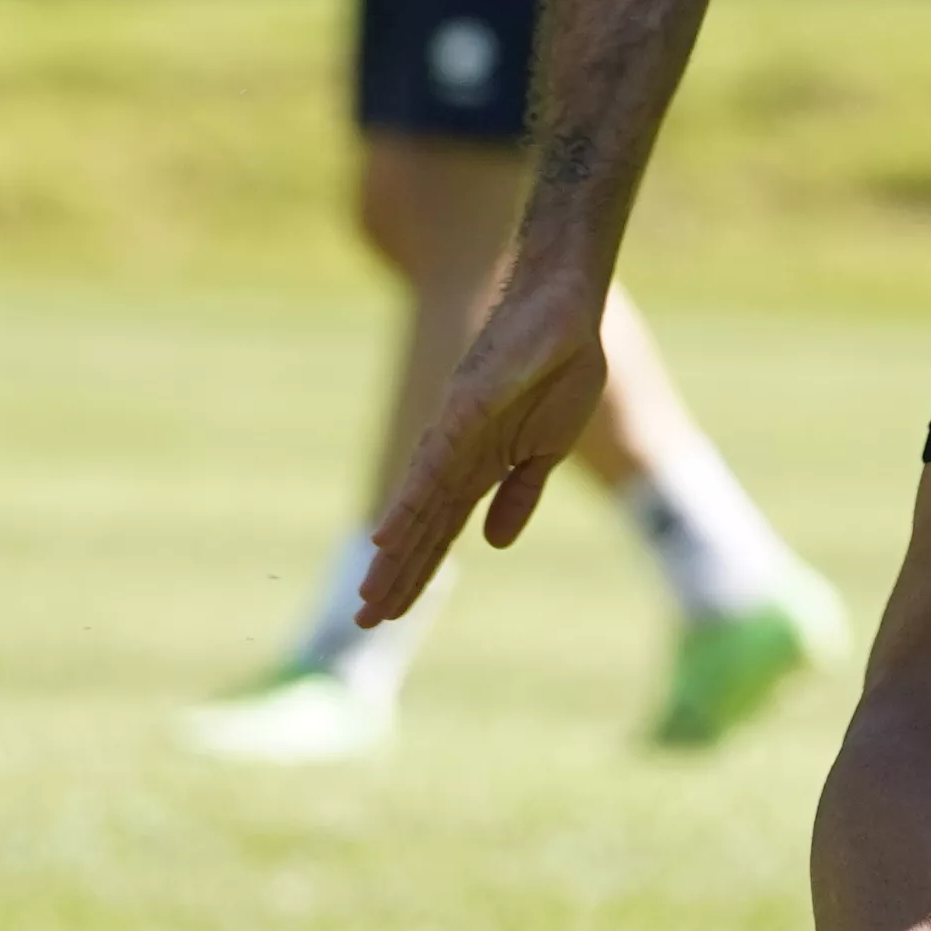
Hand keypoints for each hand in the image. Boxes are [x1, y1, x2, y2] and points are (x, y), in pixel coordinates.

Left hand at [360, 262, 616, 624]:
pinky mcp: (463, 412)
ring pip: (417, 507)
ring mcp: (455, 435)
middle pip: (420, 528)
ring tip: (369, 596)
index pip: (441, 531)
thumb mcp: (547, 449)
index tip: (392, 611)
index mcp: (480, 466)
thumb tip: (492, 545)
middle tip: (364, 621)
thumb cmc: (561, 366)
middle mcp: (455, 456)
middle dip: (395, 575)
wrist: (567, 309)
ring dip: (394, 554)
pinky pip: (432, 466)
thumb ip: (519, 495)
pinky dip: (408, 503)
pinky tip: (386, 535)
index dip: (418, 571)